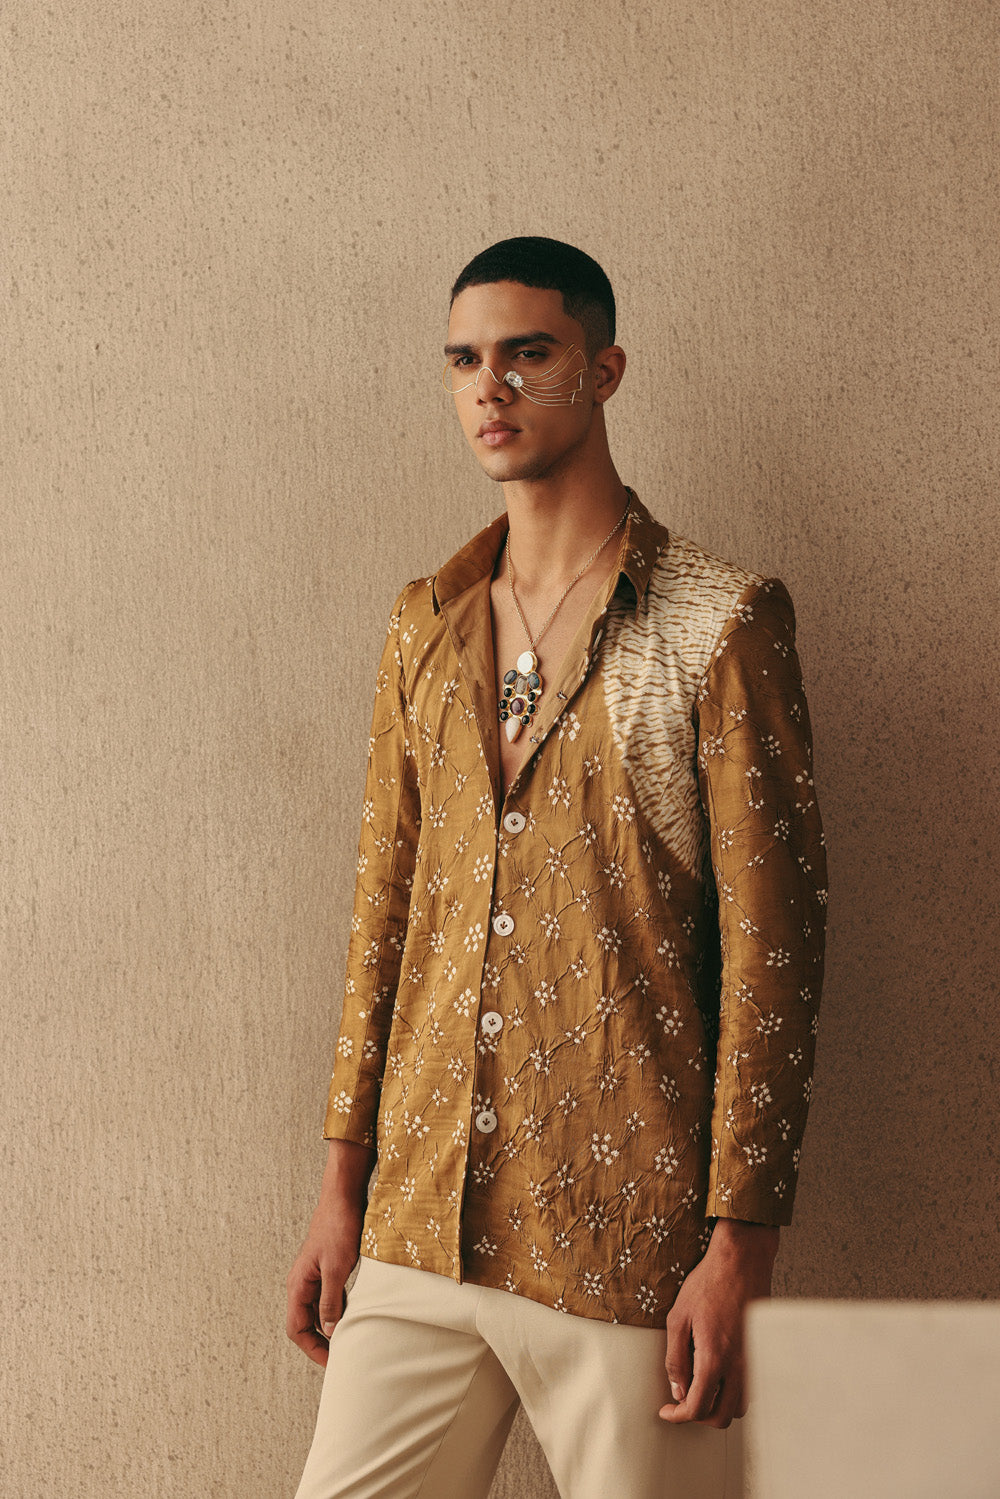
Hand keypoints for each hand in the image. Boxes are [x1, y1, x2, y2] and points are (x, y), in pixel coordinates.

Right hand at [285, 1139, 375, 1366]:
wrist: (343, 1197)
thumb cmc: (338, 1227)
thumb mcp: (337, 1268)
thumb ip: (331, 1301)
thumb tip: (331, 1332)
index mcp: (298, 1285)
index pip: (296, 1329)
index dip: (312, 1349)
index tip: (332, 1362)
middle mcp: (301, 1283)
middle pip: (305, 1323)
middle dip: (320, 1342)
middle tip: (341, 1357)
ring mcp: (313, 1275)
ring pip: (317, 1311)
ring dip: (330, 1327)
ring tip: (349, 1341)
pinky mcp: (326, 1268)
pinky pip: (327, 1298)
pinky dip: (338, 1310)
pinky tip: (353, 1314)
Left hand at [660, 1218, 778, 1427]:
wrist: (741, 1262)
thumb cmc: (708, 1284)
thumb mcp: (678, 1318)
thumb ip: (675, 1358)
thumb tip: (677, 1390)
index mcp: (714, 1358)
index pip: (698, 1407)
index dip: (678, 1416)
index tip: (667, 1412)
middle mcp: (738, 1366)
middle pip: (721, 1416)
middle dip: (699, 1416)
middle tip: (683, 1402)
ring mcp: (753, 1361)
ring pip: (739, 1407)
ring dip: (719, 1406)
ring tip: (700, 1388)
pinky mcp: (760, 1353)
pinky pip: (750, 1389)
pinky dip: (734, 1393)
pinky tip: (719, 1376)